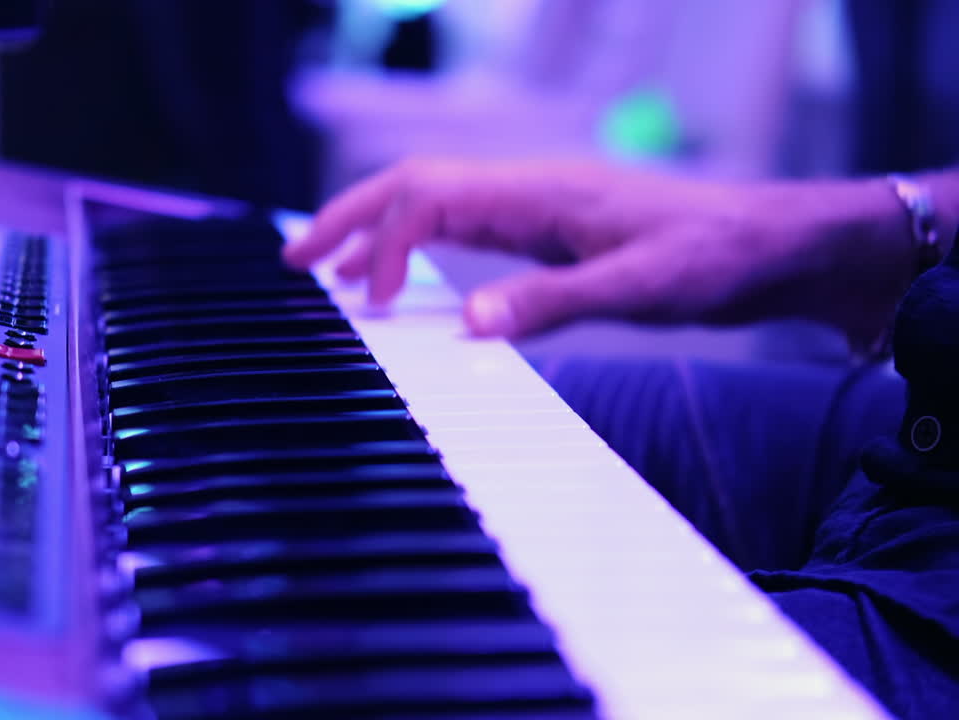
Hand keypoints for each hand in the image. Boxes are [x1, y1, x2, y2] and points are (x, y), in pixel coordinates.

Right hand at [283, 157, 912, 344]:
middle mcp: (527, 188)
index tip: (362, 306)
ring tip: (328, 272)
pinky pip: (463, 226)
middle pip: (413, 185)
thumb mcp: (639, 288)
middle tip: (293, 262)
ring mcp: (535, 206)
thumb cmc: (716, 257)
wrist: (774, 244)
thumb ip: (552, 303)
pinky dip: (417, 247)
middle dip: (348, 219)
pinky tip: (404, 278)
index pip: (427, 196)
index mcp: (538, 190)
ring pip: (433, 202)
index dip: (380, 244)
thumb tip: (466, 325)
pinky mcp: (547, 230)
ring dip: (376, 231)